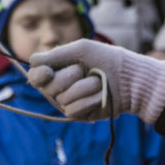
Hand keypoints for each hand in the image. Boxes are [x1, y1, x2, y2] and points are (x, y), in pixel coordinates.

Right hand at [27, 39, 164, 122]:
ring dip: (84, 88)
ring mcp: (70, 101)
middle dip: (67, 76)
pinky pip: (73, 110)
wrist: (132, 80)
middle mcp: (61, 85)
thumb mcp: (82, 50)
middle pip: (46, 87)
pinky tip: (101, 95)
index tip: (47, 71)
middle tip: (83, 70)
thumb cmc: (109, 60)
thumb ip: (56, 54)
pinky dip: (90, 100)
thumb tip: (32, 62)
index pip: (36, 73)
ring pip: (62, 99)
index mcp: (59, 68)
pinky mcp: (80, 114)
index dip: (38, 74)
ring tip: (99, 82)